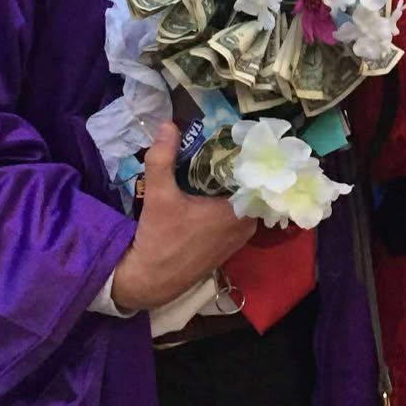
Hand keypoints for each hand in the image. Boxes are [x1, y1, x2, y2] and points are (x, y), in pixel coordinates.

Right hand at [110, 122, 257, 314]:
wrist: (151, 281)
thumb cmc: (159, 239)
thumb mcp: (158, 195)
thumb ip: (162, 158)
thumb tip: (167, 124)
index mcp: (237, 212)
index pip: (254, 176)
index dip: (245, 156)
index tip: (234, 137)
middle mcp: (246, 226)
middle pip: (248, 188)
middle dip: (236, 168)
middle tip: (220, 144)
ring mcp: (239, 239)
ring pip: (242, 202)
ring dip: (230, 186)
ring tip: (214, 163)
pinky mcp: (229, 247)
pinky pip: (235, 216)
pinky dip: (226, 203)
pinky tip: (209, 190)